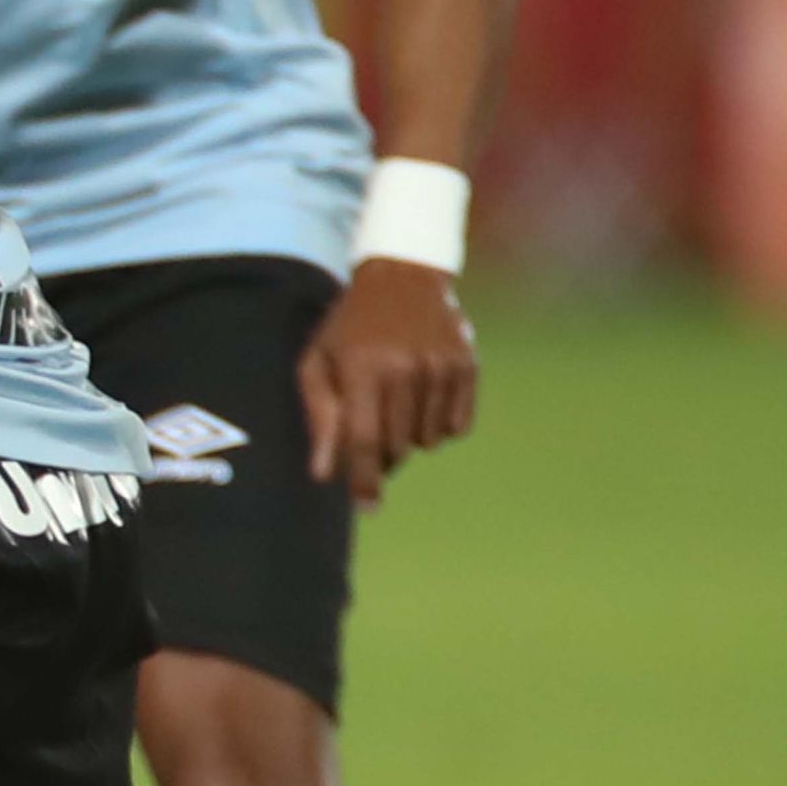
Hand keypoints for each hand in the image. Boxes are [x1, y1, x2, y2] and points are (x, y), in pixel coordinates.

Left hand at [299, 256, 476, 503]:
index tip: (366, 507)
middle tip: (370, 435)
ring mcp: (441, 367)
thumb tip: (324, 474)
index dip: (363, 479)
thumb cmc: (348, 327)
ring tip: (395, 404)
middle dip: (380, 455)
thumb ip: (321, 418)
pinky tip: (422, 397)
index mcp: (362, 368)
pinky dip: (438, 425)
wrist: (402, 277)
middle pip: (397, 446)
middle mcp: (406, 368)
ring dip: (409, 437)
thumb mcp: (318, 363)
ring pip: (427, 441)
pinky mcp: (468, 367)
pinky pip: (456, 427)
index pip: (364, 440)